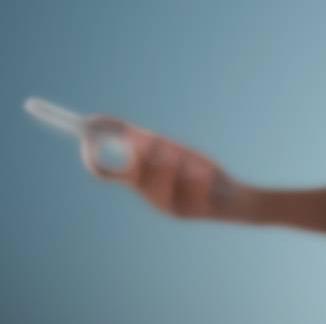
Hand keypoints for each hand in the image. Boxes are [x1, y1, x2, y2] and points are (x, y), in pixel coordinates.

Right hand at [80, 116, 235, 220]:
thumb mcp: (170, 150)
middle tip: (156, 141)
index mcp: (141, 181)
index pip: (106, 172)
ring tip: (193, 163)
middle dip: (145, 153)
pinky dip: (200, 177)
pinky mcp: (187, 212)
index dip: (94, 156)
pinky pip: (189, 188)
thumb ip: (141, 137)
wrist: (230, 199)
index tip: (89, 137)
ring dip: (178, 164)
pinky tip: (209, 177)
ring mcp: (166, 206)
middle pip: (133, 174)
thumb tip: (105, 119)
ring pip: (162, 180)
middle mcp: (149, 195)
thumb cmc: (198, 173)